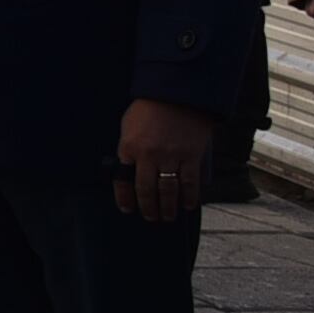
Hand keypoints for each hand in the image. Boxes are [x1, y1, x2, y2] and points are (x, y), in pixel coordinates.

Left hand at [115, 97, 216, 223]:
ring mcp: (171, 157)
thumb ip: (128, 149)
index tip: (127, 209)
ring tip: (168, 217)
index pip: (122, 181)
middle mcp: (148, 155)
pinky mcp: (191, 156)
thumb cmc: (148, 109)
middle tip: (151, 217)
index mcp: (128, 147)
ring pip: (168, 191)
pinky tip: (188, 205)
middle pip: (146, 190)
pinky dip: (189, 197)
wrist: (177, 94)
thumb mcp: (128, 126)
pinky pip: (190, 183)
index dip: (124, 198)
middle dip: (148, 208)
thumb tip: (127, 170)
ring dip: (168, 207)